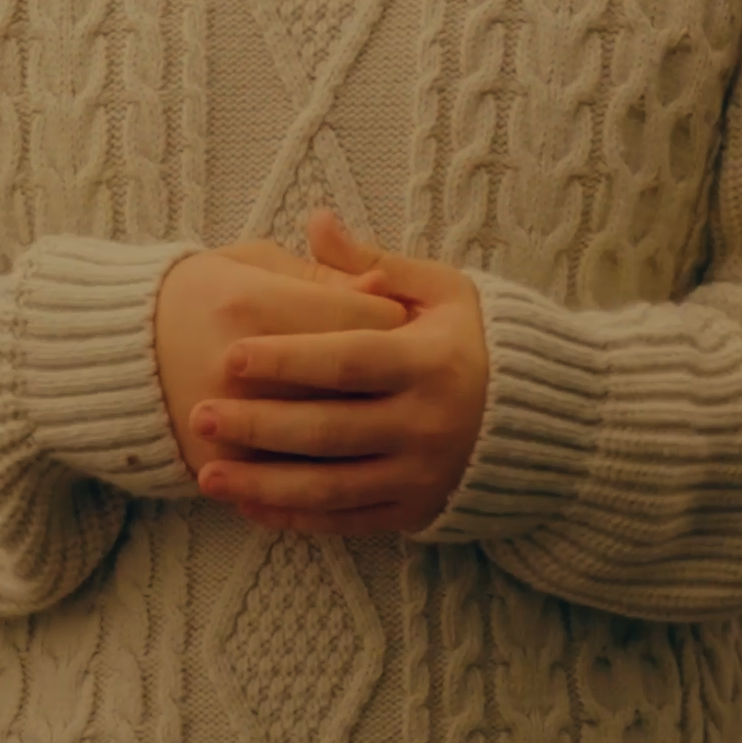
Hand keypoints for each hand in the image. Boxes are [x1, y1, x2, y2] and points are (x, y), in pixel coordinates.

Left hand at [186, 209, 489, 539]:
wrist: (541, 416)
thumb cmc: (473, 339)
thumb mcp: (440, 290)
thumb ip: (373, 262)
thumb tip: (315, 221)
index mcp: (429, 362)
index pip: (348, 361)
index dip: (289, 359)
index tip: (232, 355)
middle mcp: (426, 424)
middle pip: (329, 428)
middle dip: (260, 424)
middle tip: (200, 412)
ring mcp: (420, 475)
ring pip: (330, 487)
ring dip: (264, 483)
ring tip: (207, 473)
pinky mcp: (414, 512)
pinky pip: (346, 521)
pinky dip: (295, 518)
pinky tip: (249, 506)